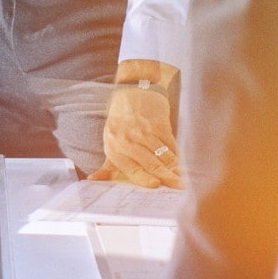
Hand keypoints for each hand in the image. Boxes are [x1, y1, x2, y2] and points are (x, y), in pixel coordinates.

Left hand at [89, 66, 180, 188]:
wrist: (134, 90)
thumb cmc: (120, 120)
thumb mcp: (110, 140)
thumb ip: (107, 164)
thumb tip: (93, 180)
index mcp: (113, 147)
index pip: (131, 169)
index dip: (144, 179)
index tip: (156, 186)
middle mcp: (127, 139)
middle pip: (150, 163)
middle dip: (167, 177)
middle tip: (179, 187)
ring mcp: (144, 130)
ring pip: (163, 155)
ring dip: (175, 168)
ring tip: (184, 178)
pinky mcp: (158, 123)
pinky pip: (171, 143)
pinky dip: (178, 154)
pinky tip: (183, 163)